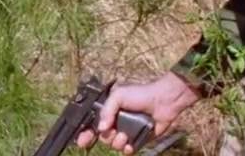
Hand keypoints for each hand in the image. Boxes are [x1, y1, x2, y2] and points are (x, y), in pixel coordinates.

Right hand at [76, 72, 198, 153]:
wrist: (163, 102)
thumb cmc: (140, 94)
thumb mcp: (118, 96)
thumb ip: (106, 110)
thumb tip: (101, 128)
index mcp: (108, 111)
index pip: (93, 124)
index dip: (85, 133)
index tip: (81, 141)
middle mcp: (115, 122)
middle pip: (102, 137)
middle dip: (105, 136)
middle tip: (112, 131)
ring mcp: (126, 132)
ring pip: (114, 145)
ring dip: (117, 142)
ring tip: (124, 135)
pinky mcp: (137, 140)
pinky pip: (127, 150)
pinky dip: (127, 149)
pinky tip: (130, 144)